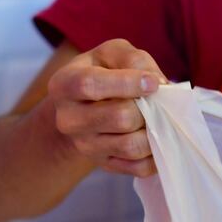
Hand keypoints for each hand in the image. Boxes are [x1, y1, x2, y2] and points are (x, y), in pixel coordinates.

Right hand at [47, 39, 166, 176]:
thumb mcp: (110, 53)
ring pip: (131, 145)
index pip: (91, 85)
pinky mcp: (104, 165)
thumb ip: (132, 59)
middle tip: (156, 102)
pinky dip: (155, 154)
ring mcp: (85, 146)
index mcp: (64, 85)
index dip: (128, 83)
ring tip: (157, 118)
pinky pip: (139, 168)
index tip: (153, 83)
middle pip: (119, 118)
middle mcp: (68, 120)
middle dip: (147, 108)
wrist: (84, 108)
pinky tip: (155, 136)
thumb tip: (157, 83)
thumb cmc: (101, 73)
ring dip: (154, 131)